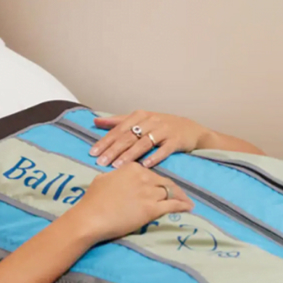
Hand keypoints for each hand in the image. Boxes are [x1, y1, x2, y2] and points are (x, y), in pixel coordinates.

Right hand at [71, 160, 193, 243]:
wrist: (92, 216)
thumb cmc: (93, 199)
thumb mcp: (103, 179)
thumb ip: (115, 176)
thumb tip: (116, 178)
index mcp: (131, 167)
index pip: (150, 172)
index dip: (157, 180)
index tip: (162, 185)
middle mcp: (143, 176)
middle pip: (164, 181)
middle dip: (174, 188)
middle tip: (181, 194)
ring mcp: (148, 192)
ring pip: (171, 192)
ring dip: (181, 197)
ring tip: (188, 201)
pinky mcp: (151, 209)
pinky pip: (172, 205)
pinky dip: (182, 206)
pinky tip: (189, 207)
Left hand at [88, 110, 208, 168]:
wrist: (189, 129)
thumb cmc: (160, 126)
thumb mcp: (140, 120)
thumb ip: (118, 121)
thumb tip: (95, 121)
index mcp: (139, 116)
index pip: (118, 129)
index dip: (105, 140)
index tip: (93, 153)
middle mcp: (150, 121)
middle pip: (129, 136)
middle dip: (113, 150)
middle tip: (101, 162)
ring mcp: (163, 130)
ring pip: (143, 143)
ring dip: (130, 155)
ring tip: (117, 166)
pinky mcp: (175, 141)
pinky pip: (164, 149)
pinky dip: (154, 157)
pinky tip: (145, 166)